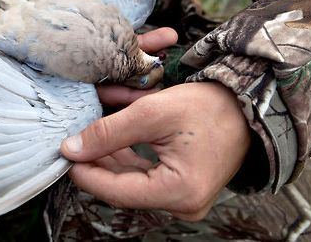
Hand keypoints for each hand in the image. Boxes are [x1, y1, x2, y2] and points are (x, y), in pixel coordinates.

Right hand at [0, 27, 177, 114]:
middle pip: (112, 89)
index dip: (107, 110)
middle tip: (159, 83)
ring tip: (170, 53)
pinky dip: (146, 39)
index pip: (87, 109)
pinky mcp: (98, 39)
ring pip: (123, 65)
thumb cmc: (0, 59)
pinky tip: (169, 36)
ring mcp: (92, 61)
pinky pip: (124, 39)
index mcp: (62, 97)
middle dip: (135, 85)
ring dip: (147, 61)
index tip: (132, 110)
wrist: (10, 34)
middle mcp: (82, 84)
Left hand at [60, 82, 250, 220]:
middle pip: (123, 188)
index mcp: (180, 192)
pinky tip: (111, 142)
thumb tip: (73, 149)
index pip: (116, 191)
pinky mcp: (184, 188)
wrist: (246, 105)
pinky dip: (128, 159)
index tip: (64, 154)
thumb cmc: (210, 106)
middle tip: (74, 141)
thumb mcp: (153, 112)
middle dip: (97, 161)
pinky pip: (146, 178)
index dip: (86, 172)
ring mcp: (186, 199)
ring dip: (111, 158)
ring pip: (132, 182)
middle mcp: (184, 205)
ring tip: (90, 137)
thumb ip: (109, 132)